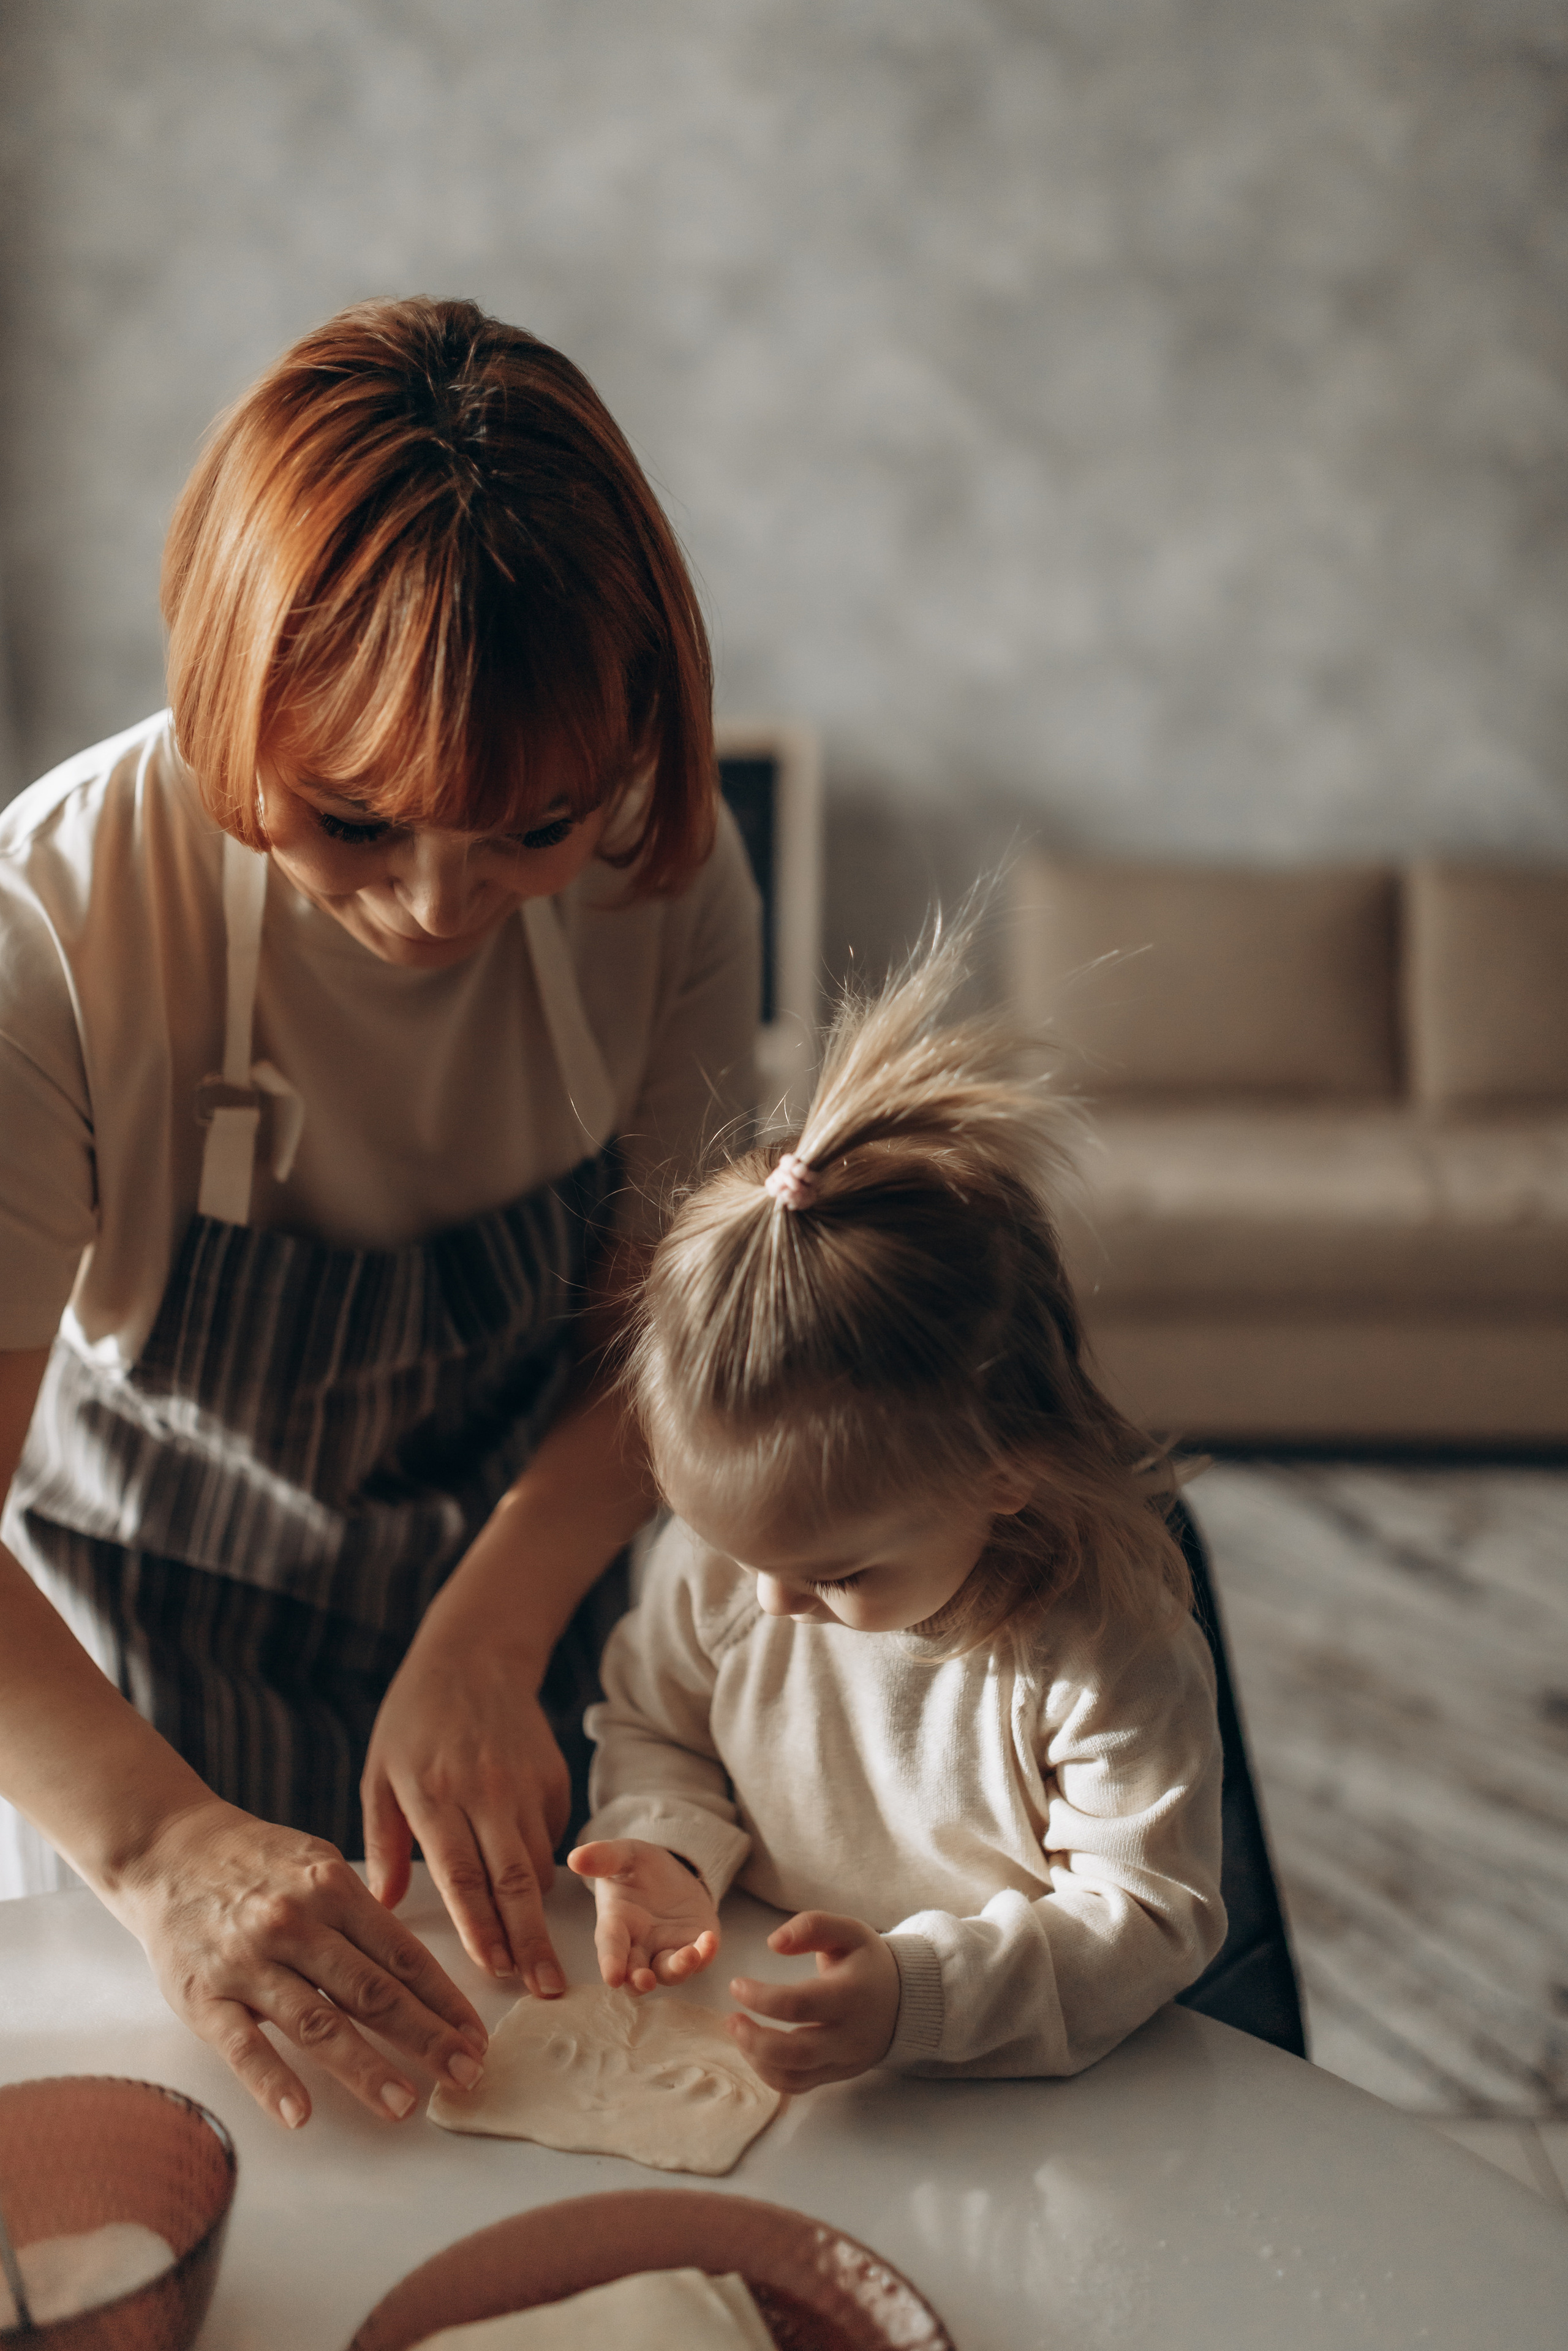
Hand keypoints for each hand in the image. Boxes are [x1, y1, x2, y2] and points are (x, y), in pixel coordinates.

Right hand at [109, 1796, 488, 2130]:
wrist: (168, 1852)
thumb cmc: (254, 1864)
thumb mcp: (317, 1865)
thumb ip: (362, 1913)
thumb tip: (415, 1967)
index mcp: (332, 1888)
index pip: (401, 1954)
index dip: (443, 1999)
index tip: (475, 2036)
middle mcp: (295, 1923)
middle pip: (371, 1991)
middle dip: (425, 2037)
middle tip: (463, 2075)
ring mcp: (248, 1962)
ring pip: (317, 2022)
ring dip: (364, 2068)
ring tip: (404, 2104)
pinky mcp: (204, 1997)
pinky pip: (243, 2045)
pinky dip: (273, 2081)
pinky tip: (300, 2114)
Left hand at [361, 1634, 570, 1996]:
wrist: (474, 1658)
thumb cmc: (413, 1722)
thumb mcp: (379, 1775)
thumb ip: (383, 1842)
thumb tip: (382, 1904)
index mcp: (433, 1792)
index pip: (462, 1872)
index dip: (480, 1926)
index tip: (494, 1971)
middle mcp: (484, 1789)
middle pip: (512, 1878)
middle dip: (530, 1940)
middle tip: (544, 1988)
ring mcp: (523, 1782)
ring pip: (538, 1863)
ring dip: (537, 1915)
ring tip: (540, 1962)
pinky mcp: (552, 1775)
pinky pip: (550, 1836)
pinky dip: (542, 1868)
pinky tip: (528, 1888)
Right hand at [568, 1838, 720, 1992]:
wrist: (671, 1872)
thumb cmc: (637, 1867)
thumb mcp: (623, 1854)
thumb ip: (603, 1857)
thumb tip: (574, 1858)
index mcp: (615, 1925)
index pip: (610, 1947)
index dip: (610, 1962)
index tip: (611, 1978)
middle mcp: (638, 1946)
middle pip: (635, 1973)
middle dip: (638, 1980)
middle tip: (644, 1980)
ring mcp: (666, 1950)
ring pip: (667, 1972)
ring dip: (676, 1969)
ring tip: (688, 1956)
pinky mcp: (693, 1947)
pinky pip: (699, 1958)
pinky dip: (705, 1954)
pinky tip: (709, 1940)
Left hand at [727, 1911, 899, 2090]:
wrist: (903, 2001)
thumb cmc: (867, 1962)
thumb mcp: (848, 1931)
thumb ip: (812, 1926)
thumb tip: (773, 1942)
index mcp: (851, 1995)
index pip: (799, 2004)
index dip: (761, 1997)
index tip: (736, 1984)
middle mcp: (849, 2035)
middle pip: (795, 2052)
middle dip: (754, 2040)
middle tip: (731, 2020)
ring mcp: (844, 2060)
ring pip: (793, 2076)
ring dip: (756, 2059)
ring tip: (739, 2032)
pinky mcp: (837, 2075)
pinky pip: (798, 2085)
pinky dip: (770, 2074)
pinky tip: (756, 2049)